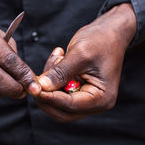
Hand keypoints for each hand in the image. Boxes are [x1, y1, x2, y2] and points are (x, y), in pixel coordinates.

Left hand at [36, 4, 136, 121]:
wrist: (111, 32)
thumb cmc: (101, 40)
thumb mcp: (80, 54)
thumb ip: (60, 73)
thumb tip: (41, 88)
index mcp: (102, 98)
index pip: (70, 105)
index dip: (50, 97)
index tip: (34, 88)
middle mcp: (96, 104)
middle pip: (63, 112)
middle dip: (47, 96)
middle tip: (37, 77)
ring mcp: (88, 100)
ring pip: (59, 104)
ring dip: (49, 86)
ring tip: (55, 60)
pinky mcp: (80, 92)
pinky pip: (60, 93)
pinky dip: (53, 80)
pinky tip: (57, 60)